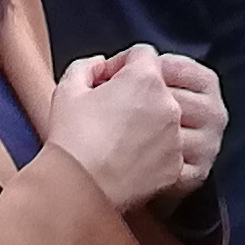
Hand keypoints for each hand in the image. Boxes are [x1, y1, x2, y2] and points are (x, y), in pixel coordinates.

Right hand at [44, 45, 213, 207]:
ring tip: (119, 136)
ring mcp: (176, 137)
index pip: (143, 54)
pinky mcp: (176, 166)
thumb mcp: (67, 89)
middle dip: (137, 92)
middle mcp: (168, 105)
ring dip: (149, 120)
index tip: (108, 82)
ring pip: (167, 117)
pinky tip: (128, 157)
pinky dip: (154, 150)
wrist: (79, 189)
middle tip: (111, 109)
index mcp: (145, 79)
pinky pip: (169, 149)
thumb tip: (99, 66)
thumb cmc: (71, 139)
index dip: (121, 64)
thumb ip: (86, 66)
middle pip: (158, 86)